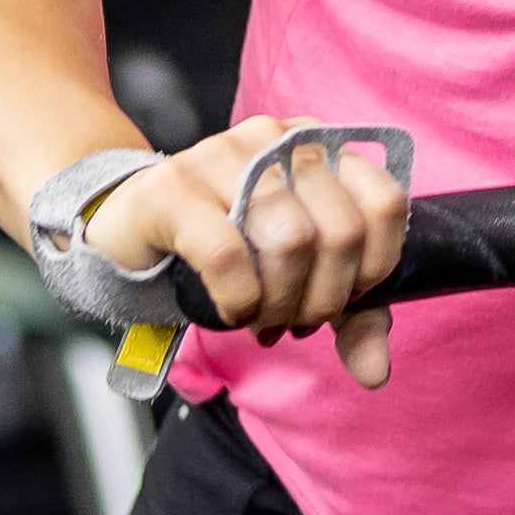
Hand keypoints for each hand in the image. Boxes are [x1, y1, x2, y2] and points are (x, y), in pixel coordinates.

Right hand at [85, 116, 410, 387]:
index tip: (343, 296)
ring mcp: (222, 156)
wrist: (131, 230)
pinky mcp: (172, 188)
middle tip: (292, 322)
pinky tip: (231, 310)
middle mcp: (276, 140)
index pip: (383, 202)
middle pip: (339, 231)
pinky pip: (227, 252)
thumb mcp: (301, 278)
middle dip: (322, 298)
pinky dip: (239, 298)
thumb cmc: (225, 248)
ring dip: (280, 303)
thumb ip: (351, 316)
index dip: (374, 266)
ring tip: (261, 319)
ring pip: (290, 239)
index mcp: (318, 147)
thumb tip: (376, 374)